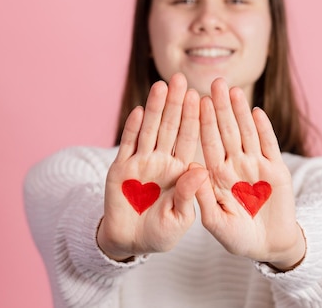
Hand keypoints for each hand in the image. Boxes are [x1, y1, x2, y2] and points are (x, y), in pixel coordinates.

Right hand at [97, 73, 206, 260]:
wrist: (130, 242)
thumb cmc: (161, 232)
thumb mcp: (180, 218)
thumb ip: (189, 194)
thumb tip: (200, 168)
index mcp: (182, 170)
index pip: (190, 139)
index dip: (194, 118)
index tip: (201, 97)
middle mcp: (163, 161)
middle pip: (171, 127)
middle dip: (176, 103)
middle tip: (181, 79)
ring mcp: (141, 162)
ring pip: (150, 130)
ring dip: (155, 108)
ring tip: (161, 85)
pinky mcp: (120, 168)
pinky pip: (127, 145)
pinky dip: (132, 128)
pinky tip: (139, 110)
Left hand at [195, 78, 305, 270]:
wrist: (269, 246)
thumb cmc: (238, 237)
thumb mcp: (215, 222)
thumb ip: (203, 198)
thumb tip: (193, 169)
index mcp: (216, 174)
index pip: (207, 143)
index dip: (203, 122)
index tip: (195, 101)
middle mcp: (234, 164)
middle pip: (226, 130)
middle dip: (220, 107)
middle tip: (214, 82)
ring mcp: (256, 165)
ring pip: (246, 132)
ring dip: (240, 112)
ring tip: (233, 90)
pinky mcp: (277, 169)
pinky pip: (269, 145)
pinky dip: (264, 129)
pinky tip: (256, 112)